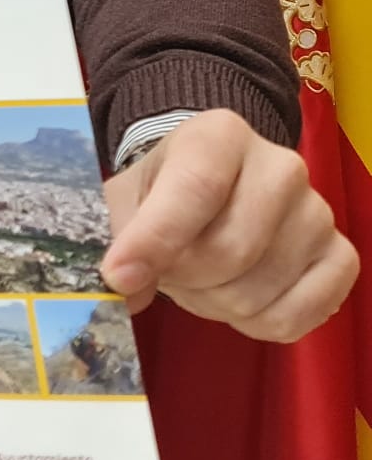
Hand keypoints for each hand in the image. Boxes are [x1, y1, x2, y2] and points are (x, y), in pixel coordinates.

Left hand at [102, 109, 358, 341]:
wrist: (212, 187)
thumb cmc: (164, 191)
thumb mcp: (128, 198)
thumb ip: (119, 236)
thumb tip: (125, 287)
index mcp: (221, 136)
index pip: (196, 189)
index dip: (155, 240)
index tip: (118, 275)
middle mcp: (282, 166)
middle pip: (230, 250)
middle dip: (183, 278)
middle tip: (166, 272)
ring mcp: (319, 213)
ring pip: (258, 290)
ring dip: (213, 303)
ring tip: (199, 279)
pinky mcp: (341, 257)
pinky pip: (298, 315)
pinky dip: (257, 324)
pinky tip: (237, 301)